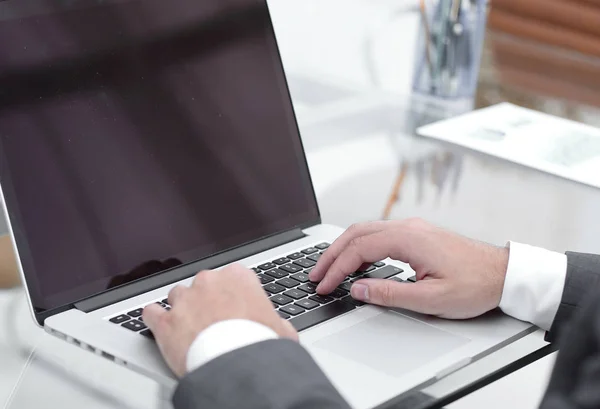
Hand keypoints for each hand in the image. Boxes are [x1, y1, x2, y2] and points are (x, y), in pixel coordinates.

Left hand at [143, 264, 297, 376]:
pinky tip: (156, 323)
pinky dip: (153, 318)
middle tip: (213, 320)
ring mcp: (185, 300)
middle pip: (202, 284)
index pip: (232, 276)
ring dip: (181, 308)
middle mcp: (209, 282)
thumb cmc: (260, 344)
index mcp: (238, 277)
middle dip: (206, 299)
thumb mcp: (281, 329)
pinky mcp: (166, 321)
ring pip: (176, 295)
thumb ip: (275, 321)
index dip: (232, 294)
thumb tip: (279, 328)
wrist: (237, 365)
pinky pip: (151, 312)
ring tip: (187, 326)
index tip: (233, 306)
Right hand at [309, 219, 508, 319]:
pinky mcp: (417, 234)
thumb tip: (357, 289)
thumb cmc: (475, 284)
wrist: (504, 273)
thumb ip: (389, 293)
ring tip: (329, 268)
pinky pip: (378, 234)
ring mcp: (412, 228)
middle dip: (332, 254)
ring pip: (365, 230)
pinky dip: (359, 246)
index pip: (359, 249)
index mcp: (408, 239)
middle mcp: (407, 227)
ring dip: (343, 248)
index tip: (324, 285)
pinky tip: (356, 261)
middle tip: (316, 274)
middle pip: (356, 233)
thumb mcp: (431, 298)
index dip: (337, 268)